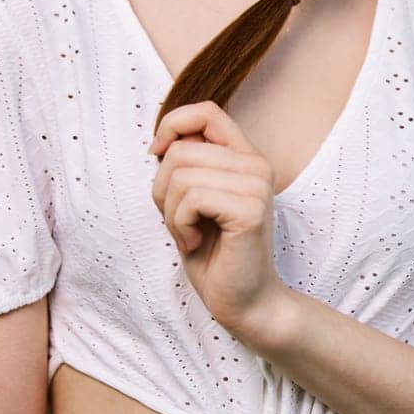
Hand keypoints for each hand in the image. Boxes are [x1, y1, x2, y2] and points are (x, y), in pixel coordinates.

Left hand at [148, 102, 292, 341]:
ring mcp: (256, 185)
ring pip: (181, 175)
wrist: (243, 302)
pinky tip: (195, 242)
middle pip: (181, 150)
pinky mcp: (249, 209)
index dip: (173, 125)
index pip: (206, 112)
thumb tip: (163, 144)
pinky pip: (192, 198)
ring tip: (190, 233)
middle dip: (163, 189)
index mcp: (245, 157)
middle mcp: (256, 164)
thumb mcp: (193, 200)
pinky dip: (180, 225)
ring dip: (171, 212)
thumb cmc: (214, 254)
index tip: (156, 154)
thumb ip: (187, 166)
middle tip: (180, 221)